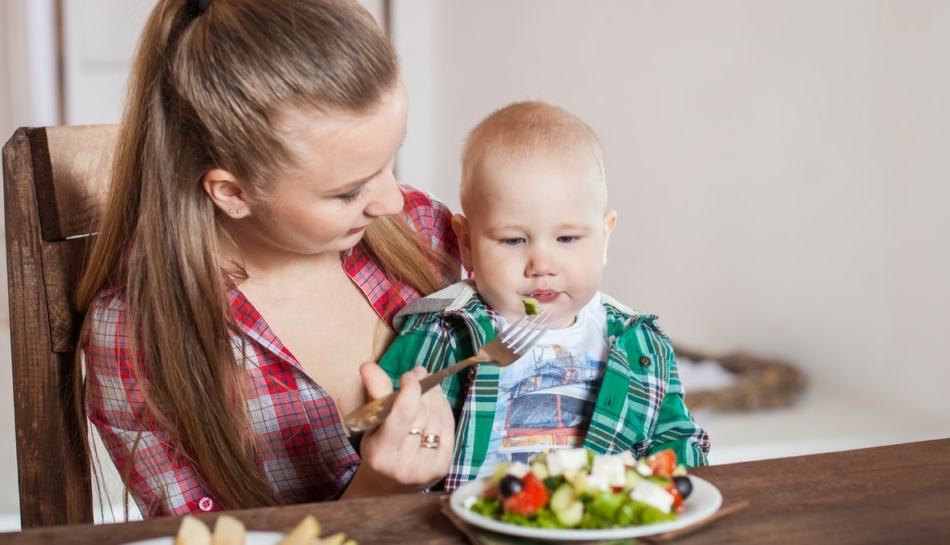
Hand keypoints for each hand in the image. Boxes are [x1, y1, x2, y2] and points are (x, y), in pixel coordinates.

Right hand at [341, 363, 454, 497]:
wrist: (389, 485)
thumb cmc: (377, 449)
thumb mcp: (371, 424)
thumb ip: (375, 393)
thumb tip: (368, 365)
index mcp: (380, 453)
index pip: (402, 414)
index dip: (410, 389)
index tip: (408, 376)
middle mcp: (404, 464)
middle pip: (422, 414)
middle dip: (423, 388)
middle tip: (420, 374)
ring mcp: (425, 468)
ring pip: (437, 419)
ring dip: (435, 396)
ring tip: (428, 385)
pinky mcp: (442, 467)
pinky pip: (448, 429)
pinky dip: (444, 410)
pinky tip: (438, 402)